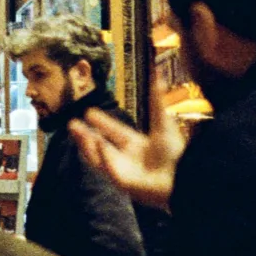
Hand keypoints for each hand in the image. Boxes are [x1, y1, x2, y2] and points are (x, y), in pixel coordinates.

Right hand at [70, 83, 183, 209]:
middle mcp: (129, 158)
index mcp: (139, 145)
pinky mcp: (123, 182)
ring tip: (73, 129)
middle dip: (85, 134)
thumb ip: (156, 100)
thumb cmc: (176, 152)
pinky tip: (97, 141)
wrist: (184, 177)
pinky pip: (108, 168)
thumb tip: (158, 73)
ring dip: (86, 143)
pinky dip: (102, 154)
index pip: (116, 132)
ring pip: (99, 156)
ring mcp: (125, 171)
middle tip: (71, 123)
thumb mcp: (163, 122)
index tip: (89, 112)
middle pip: (101, 144)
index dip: (103, 122)